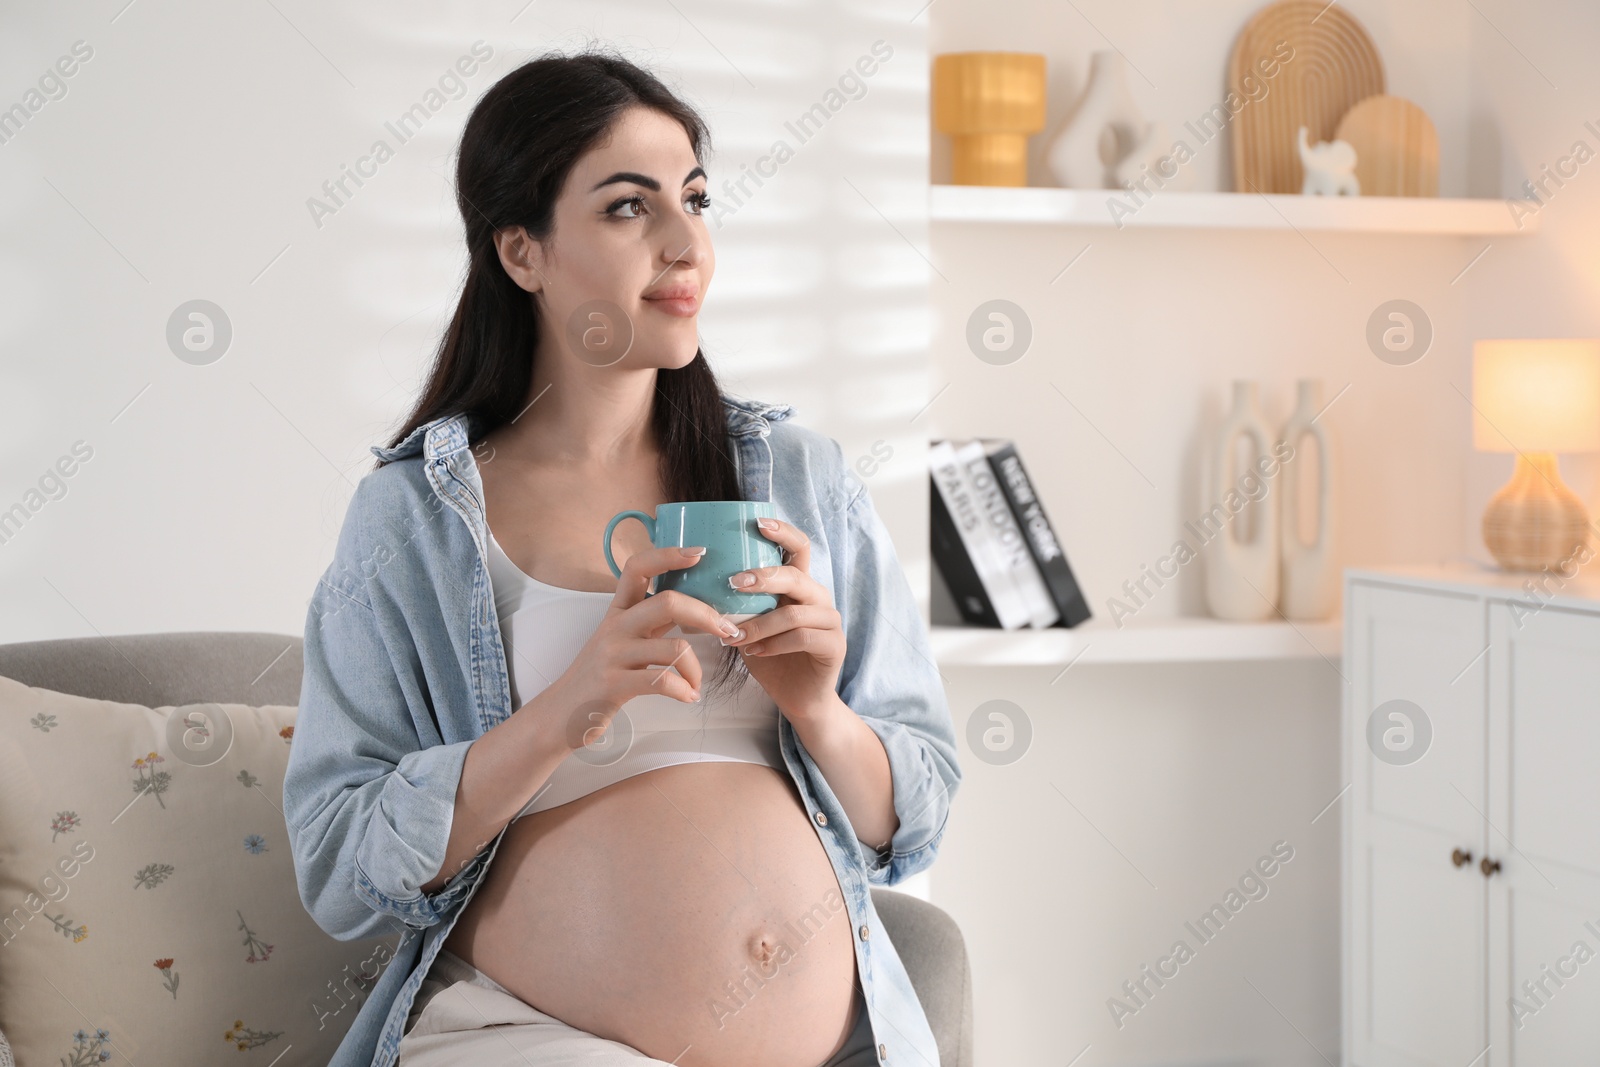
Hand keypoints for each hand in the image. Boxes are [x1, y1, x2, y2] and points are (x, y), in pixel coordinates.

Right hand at [530, 544, 742, 751]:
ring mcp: (613, 655)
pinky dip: (684, 690)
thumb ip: (651, 622)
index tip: (698, 553)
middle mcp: (615, 627)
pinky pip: (663, 682)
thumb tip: (695, 607)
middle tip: (727, 631)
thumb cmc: (599, 676)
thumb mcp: (621, 641)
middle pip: (668, 601)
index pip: (638, 567)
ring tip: (696, 683)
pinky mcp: (614, 684)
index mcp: (618, 611)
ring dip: (696, 669)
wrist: (561, 713)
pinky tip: (688, 697)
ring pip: (674, 648)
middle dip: (707, 615)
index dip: (668, 555)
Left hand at [720, 516, 844, 720]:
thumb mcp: (749, 624)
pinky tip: (753, 652)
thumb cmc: (771, 657)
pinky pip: (802, 638)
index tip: (757, 522)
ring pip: (795, 612)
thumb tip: (695, 581)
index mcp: (800, 585)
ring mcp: (830, 621)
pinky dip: (773, 644)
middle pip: (796, 576)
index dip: (783, 532)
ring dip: (760, 623)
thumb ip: (738, 603)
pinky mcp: (834, 645)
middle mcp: (818, 597)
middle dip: (763, 577)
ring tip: (734, 635)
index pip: (799, 548)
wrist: (799, 698)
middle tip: (733, 582)